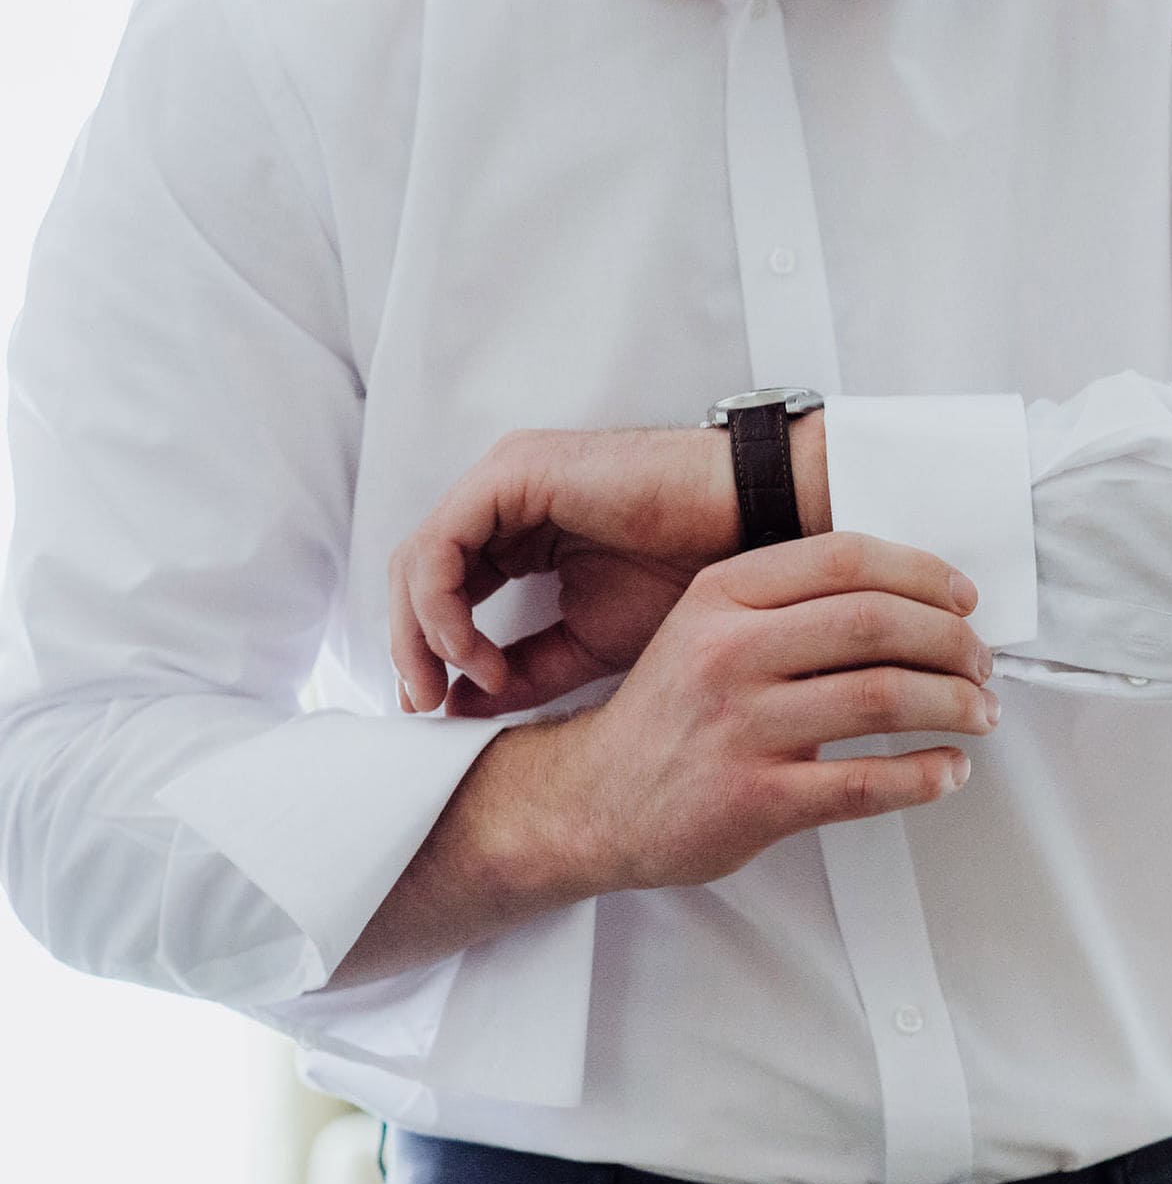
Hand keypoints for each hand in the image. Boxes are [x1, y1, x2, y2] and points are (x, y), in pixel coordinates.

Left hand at [387, 416, 830, 716]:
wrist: (748, 532)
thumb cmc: (688, 579)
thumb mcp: (588, 642)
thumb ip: (524, 671)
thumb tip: (455, 707)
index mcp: (516, 532)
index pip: (441, 589)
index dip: (427, 651)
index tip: (439, 709)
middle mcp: (501, 502)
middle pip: (416, 575)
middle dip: (411, 647)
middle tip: (426, 705)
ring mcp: (504, 481)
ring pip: (418, 559)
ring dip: (423, 632)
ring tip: (460, 683)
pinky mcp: (513, 475)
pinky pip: (442, 543)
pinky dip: (444, 605)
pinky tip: (474, 651)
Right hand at [548, 532, 996, 889]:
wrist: (592, 800)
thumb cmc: (671, 715)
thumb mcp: (709, 628)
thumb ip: (788, 604)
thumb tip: (910, 599)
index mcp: (721, 596)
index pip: (846, 559)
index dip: (923, 574)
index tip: (963, 599)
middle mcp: (728, 652)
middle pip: (876, 622)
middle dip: (952, 641)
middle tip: (981, 664)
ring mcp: (740, 726)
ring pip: (882, 697)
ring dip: (953, 705)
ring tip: (980, 714)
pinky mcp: (754, 799)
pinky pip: (865, 783)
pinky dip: (925, 776)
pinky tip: (948, 771)